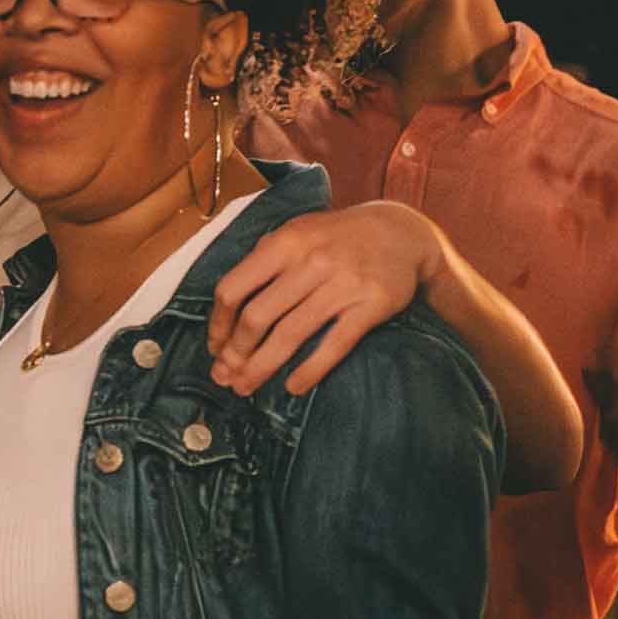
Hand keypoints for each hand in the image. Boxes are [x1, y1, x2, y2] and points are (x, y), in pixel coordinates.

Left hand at [205, 200, 438, 395]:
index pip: (234, 288)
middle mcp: (311, 262)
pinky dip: (310, 370)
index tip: (215, 348)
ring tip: (246, 387)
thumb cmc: (339, 237)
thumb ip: (265, 259)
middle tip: (226, 377)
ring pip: (290, 334)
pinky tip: (293, 386)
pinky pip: (334, 345)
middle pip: (257, 317)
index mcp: (285, 243)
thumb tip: (227, 303)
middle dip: (236, 354)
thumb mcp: (298, 231)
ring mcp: (342, 284)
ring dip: (262, 367)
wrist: (402, 233)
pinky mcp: (370, 305)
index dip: (219, 325)